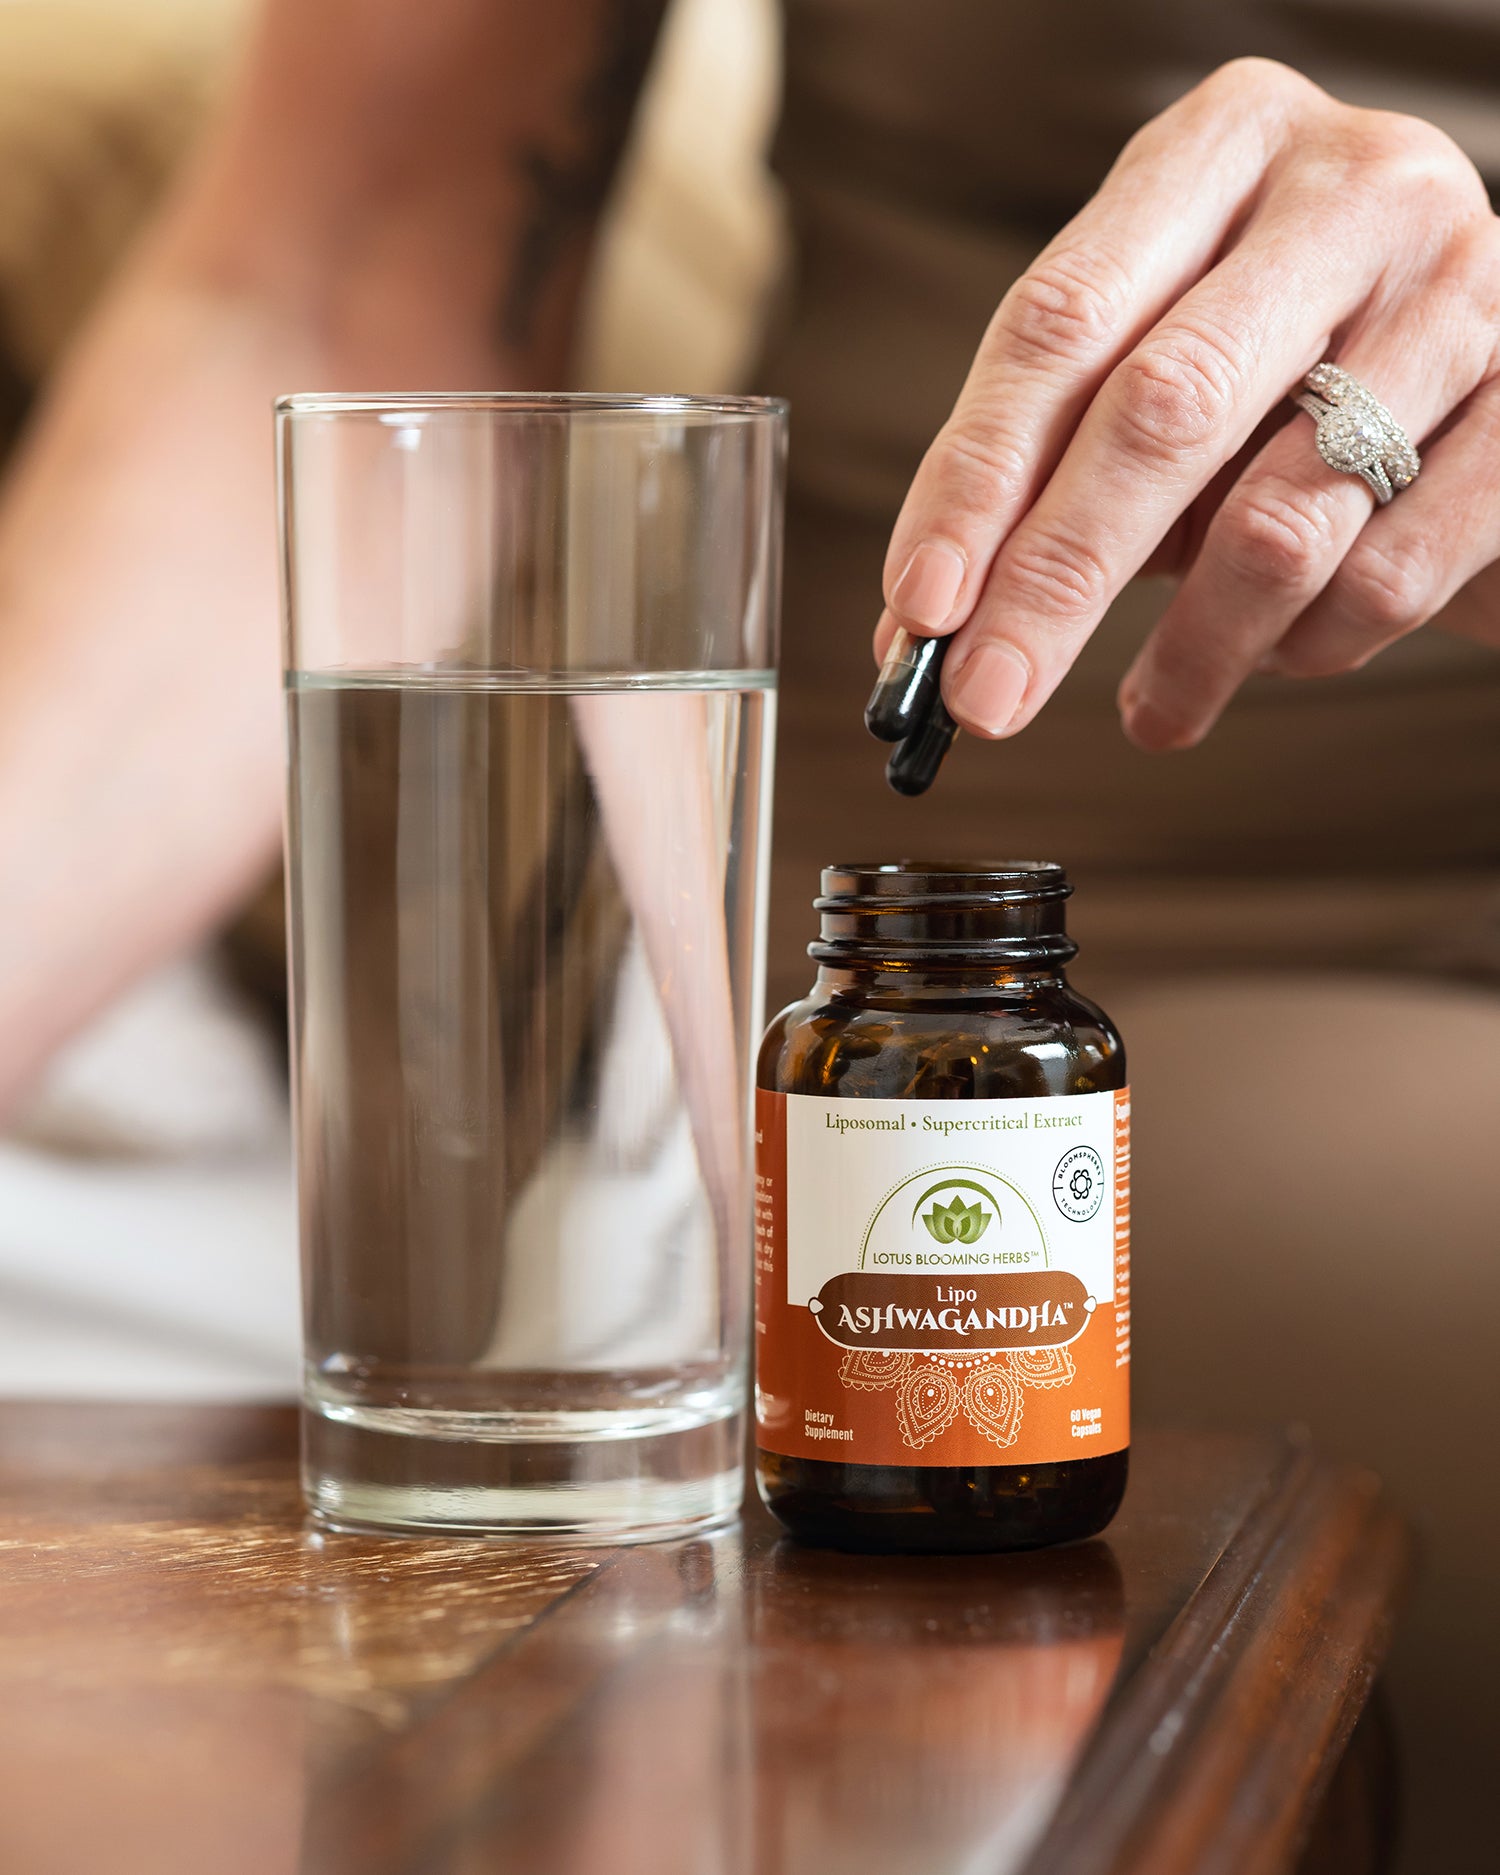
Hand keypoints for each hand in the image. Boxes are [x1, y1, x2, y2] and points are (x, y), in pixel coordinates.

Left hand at [877, 58, 1499, 749]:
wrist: (1498, 371)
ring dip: (1190, 651)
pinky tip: (1280, 653)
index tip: (918, 609)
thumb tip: (914, 636)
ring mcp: (1463, 290)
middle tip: (983, 700)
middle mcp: (1350, 190)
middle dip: (1054, 582)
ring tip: (1151, 713)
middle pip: (1160, 411)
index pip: (1059, 324)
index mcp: (1223, 144)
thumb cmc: (1290, 369)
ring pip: (1280, 519)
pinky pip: (1385, 577)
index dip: (976, 482)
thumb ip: (1045, 473)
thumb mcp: (1162, 367)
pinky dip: (1309, 647)